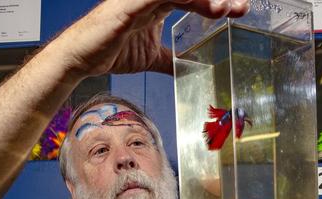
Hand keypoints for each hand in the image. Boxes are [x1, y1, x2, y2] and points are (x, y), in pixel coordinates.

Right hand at [58, 0, 248, 76]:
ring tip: (226, 8)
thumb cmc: (110, 49)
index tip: (240, 11)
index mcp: (159, 3)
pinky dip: (184, 0)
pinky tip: (201, 7)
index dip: (216, 3)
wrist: (79, 57)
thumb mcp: (151, 57)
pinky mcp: (129, 6)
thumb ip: (170, 59)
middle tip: (242, 8)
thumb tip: (188, 69)